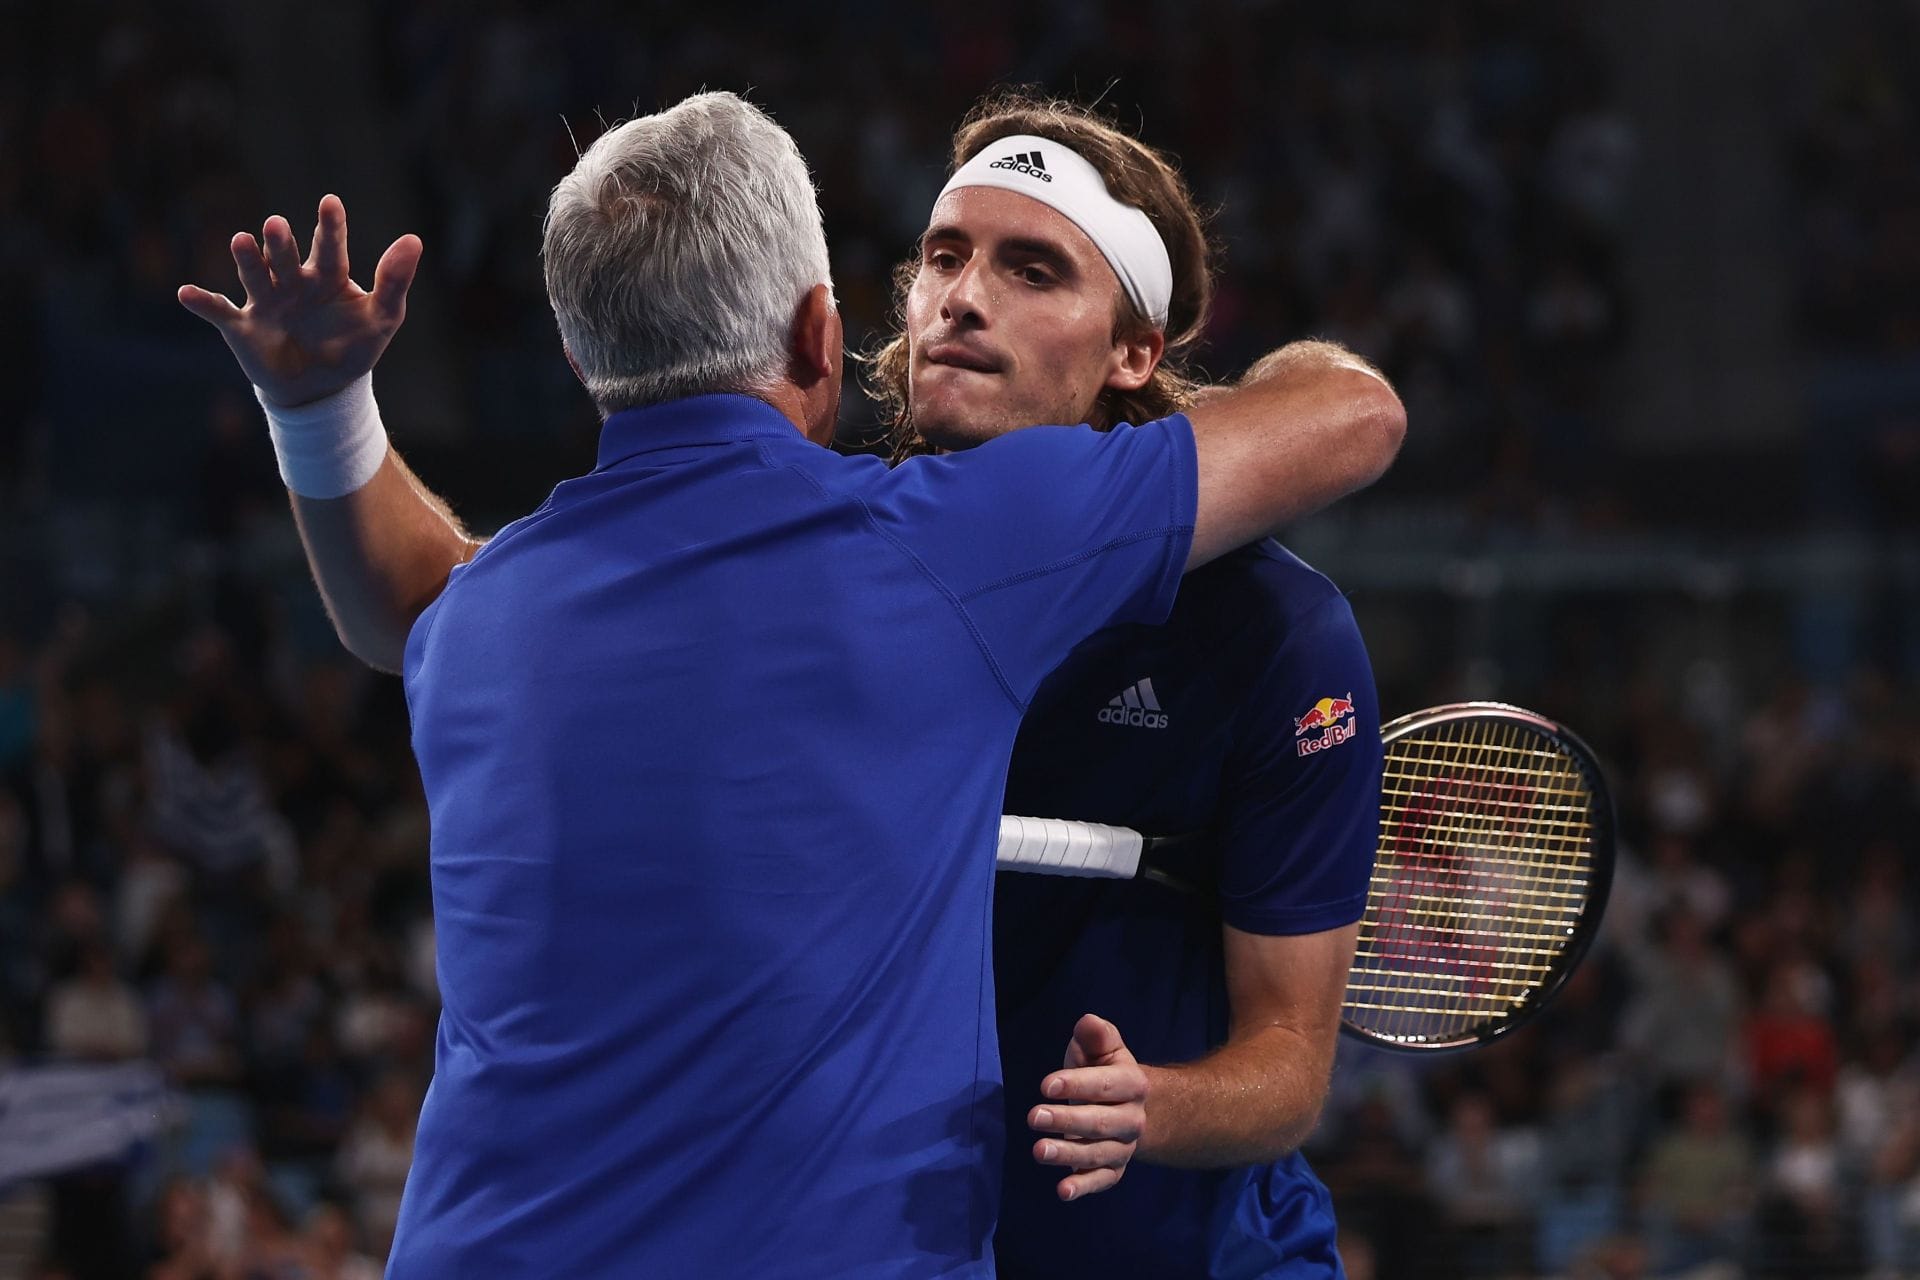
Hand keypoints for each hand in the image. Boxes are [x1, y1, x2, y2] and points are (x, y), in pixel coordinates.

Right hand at [178, 194, 421, 407]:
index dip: (330, 227)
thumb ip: (394, 281)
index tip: (330, 202)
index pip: (330, 248)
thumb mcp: (382, 318)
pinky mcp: (242, 327)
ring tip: (241, 242)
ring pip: (255, 275)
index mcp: (327, 277)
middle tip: (276, 225)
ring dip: (247, 259)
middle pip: (286, 258)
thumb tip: (414, 240)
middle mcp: (293, 282)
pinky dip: (204, 303)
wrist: (321, 389)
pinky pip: (220, 312)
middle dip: (281, 243)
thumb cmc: (353, 346)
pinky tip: (187, 293)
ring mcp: (266, 302)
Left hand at [1028, 1012, 1147, 1200]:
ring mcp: (1124, 1147)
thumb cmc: (1103, 1070)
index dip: (1076, 1084)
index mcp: (1133, 1083)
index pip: (1106, 1085)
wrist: (1128, 1106)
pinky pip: (1101, 1181)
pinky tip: (1062, 1191)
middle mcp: (1133, 1119)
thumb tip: (1087, 1021)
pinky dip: (1083, 1187)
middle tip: (1033, 1117)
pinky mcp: (1114, 1170)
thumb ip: (1096, 1035)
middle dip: (1066, 1120)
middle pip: (1100, 1122)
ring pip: (1097, 1154)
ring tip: (1038, 1151)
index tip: (1045, 1085)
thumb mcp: (1101, 1048)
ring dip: (1067, 1154)